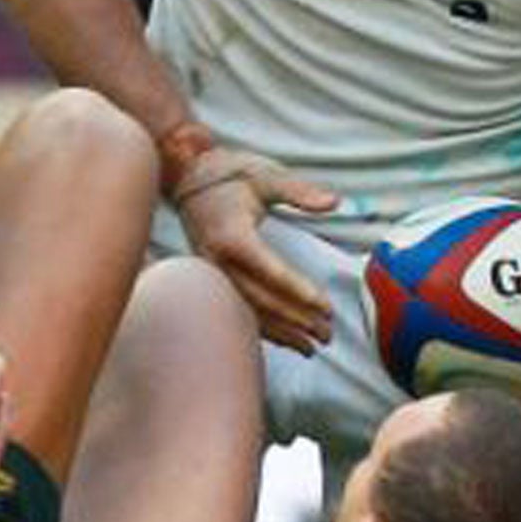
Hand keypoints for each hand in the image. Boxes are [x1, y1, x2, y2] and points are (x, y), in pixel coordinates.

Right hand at [174, 147, 339, 351]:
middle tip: (328, 334)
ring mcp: (212, 273)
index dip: (300, 292)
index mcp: (233, 236)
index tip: (326, 308)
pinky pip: (238, 309)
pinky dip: (262, 328)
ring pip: (249, 312)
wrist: (186, 176)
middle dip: (297, 320)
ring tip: (312, 348)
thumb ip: (300, 192)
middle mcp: (218, 261)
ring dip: (281, 332)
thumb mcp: (266, 175)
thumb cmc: (229, 173)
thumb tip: (334, 202)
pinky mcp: (212, 279)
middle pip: (262, 300)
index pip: (271, 272)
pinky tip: (285, 340)